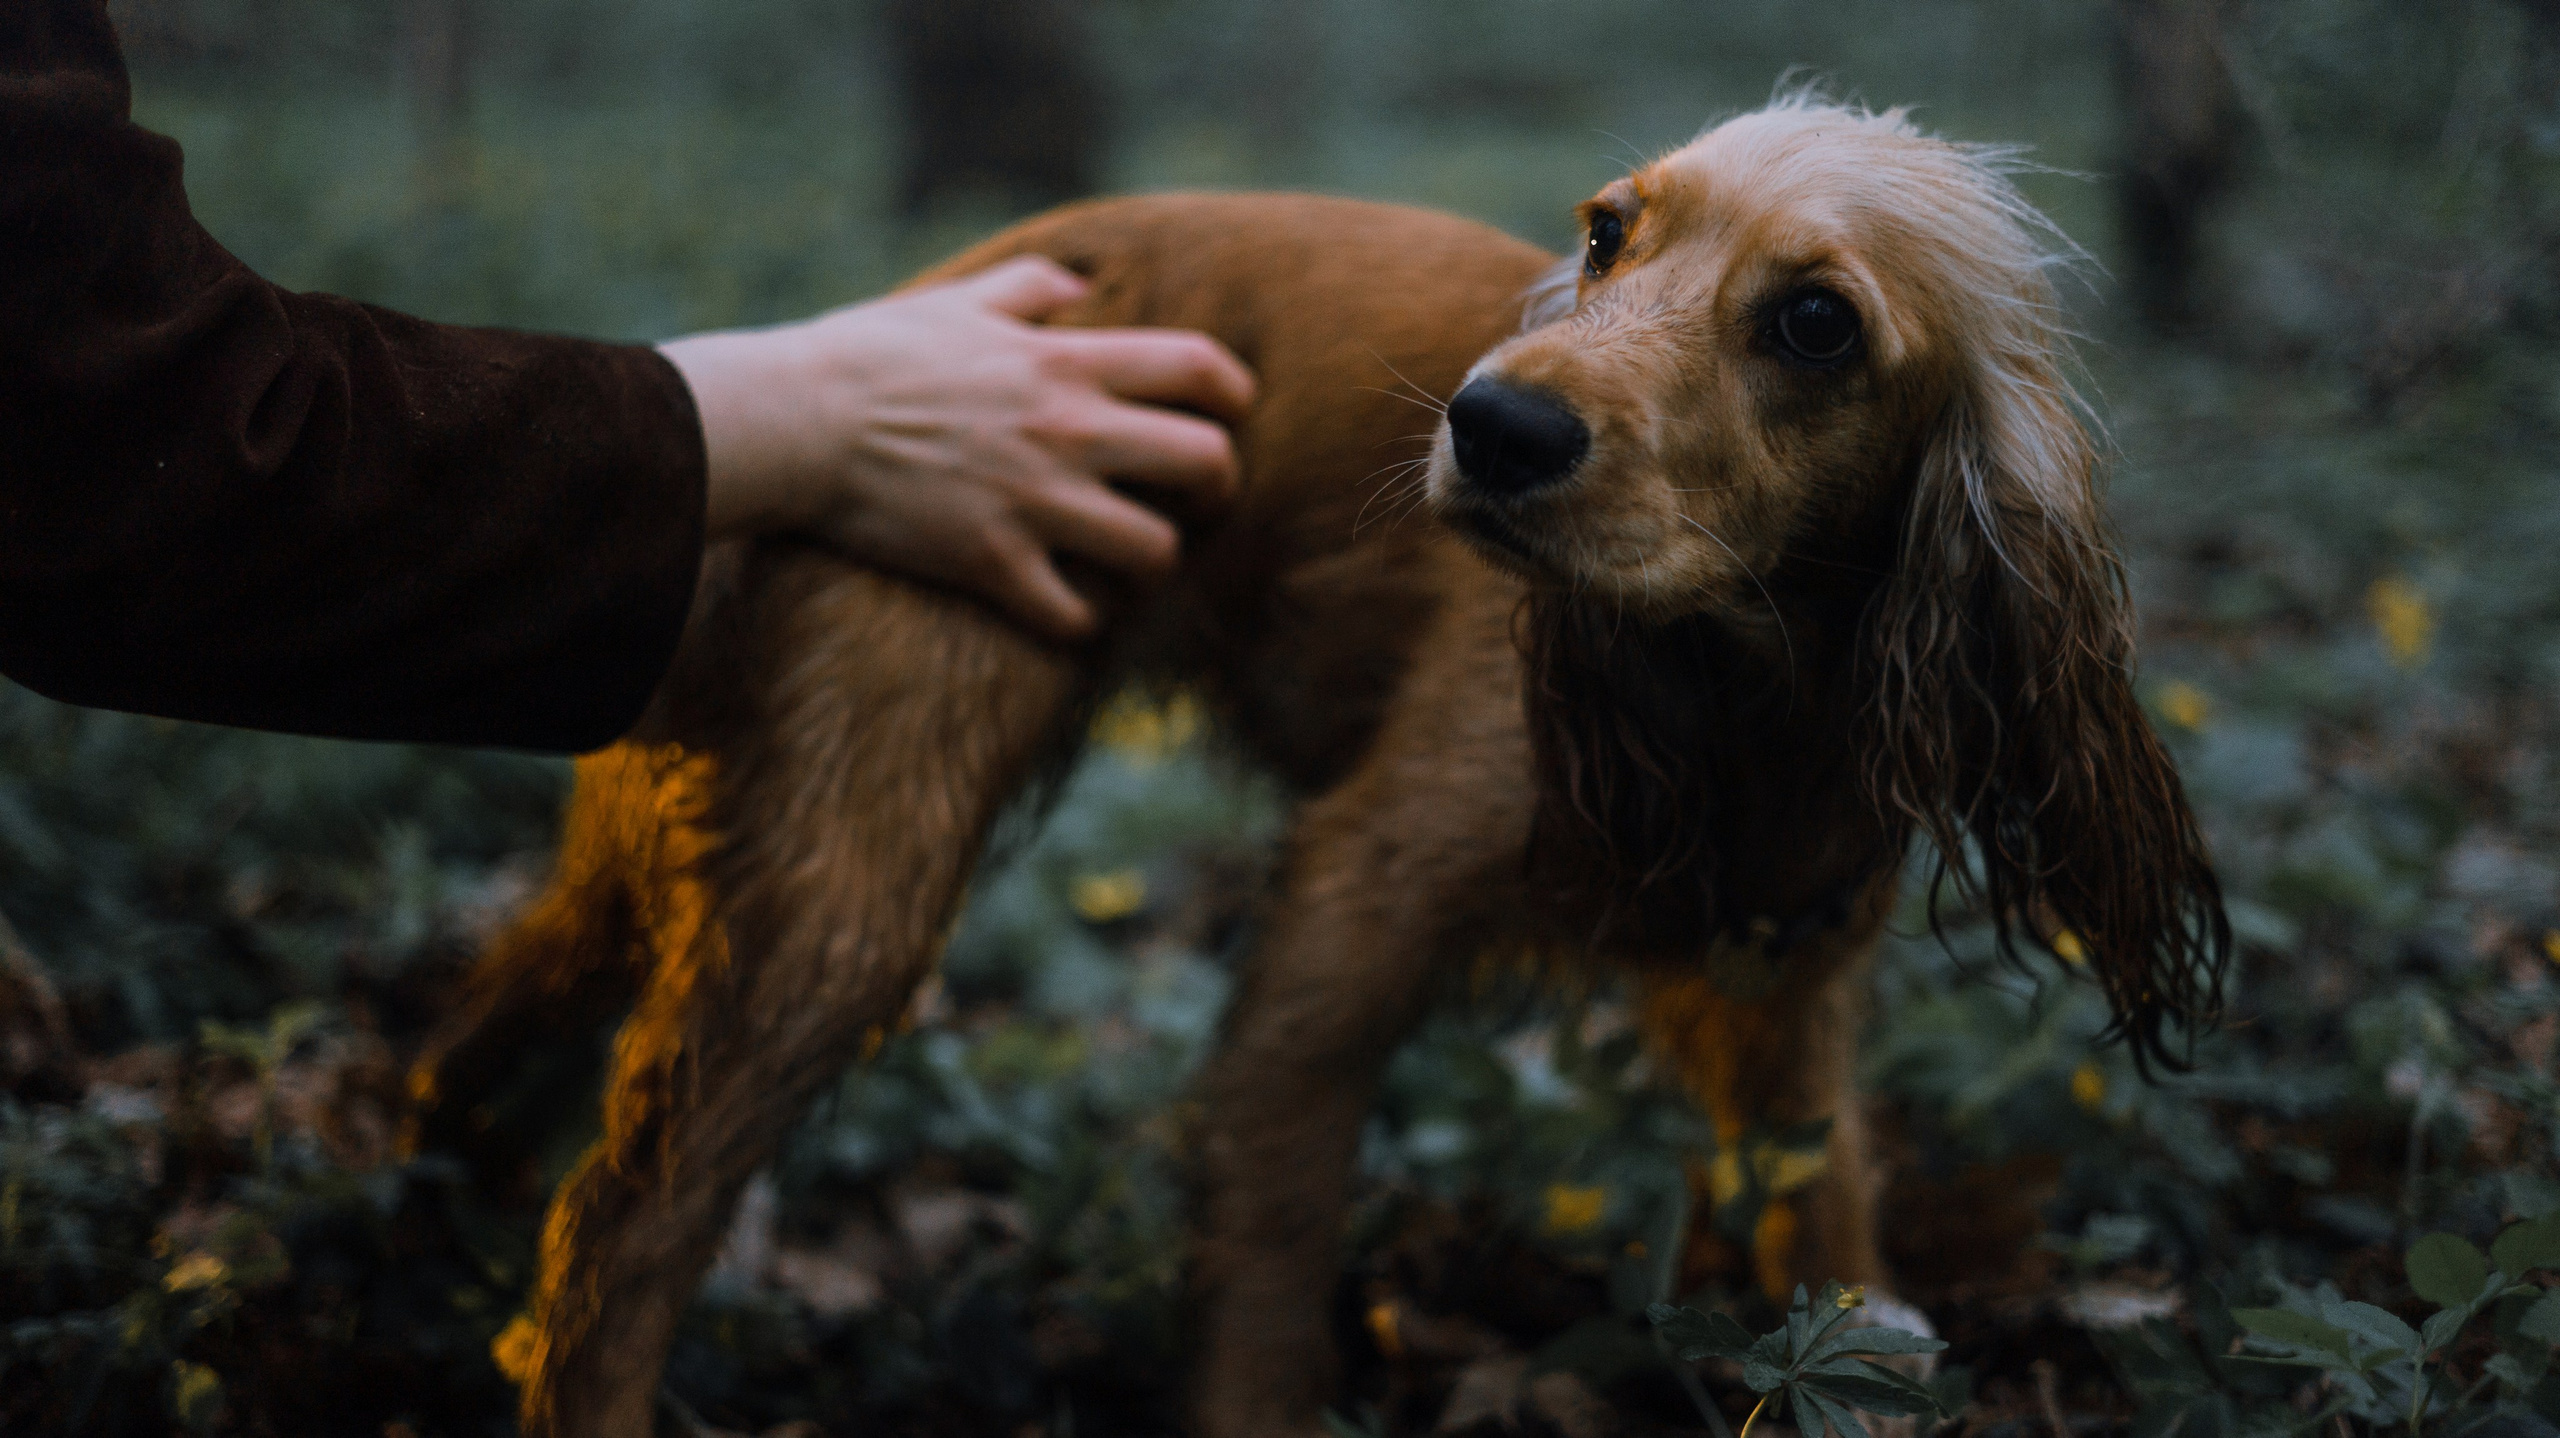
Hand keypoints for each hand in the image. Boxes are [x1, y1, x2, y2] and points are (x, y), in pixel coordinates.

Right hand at [659, 257, 1255, 638]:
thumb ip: (1033, 286)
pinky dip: (1083, 618)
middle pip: (1209, 465)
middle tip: (1193, 499)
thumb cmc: (870, 353)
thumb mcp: (958, 300)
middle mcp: (1069, 433)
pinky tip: (1068, 603)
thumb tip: (1081, 290)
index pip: (1199, 369)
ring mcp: (1036, 504)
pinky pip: (1077, 615)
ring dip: (1154, 559)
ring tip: (1129, 556)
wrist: (795, 421)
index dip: (1234, 393)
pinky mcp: (994, 564)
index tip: (1229, 412)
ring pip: (1157, 552)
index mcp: (1067, 363)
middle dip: (1217, 487)